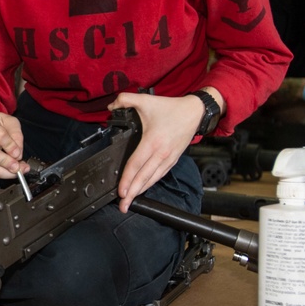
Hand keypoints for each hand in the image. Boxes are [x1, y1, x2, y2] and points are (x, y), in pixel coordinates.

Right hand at [0, 104, 27, 179]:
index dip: (10, 146)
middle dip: (5, 162)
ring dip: (5, 172)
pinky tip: (10, 171)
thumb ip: (16, 136)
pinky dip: (1, 173)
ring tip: (17, 171)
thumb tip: (18, 153)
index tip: (18, 153)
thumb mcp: (10, 122)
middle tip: (17, 167)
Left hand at [106, 93, 200, 212]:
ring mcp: (168, 158)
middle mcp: (161, 153)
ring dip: (140, 191)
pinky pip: (160, 175)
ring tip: (130, 201)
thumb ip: (125, 100)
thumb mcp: (145, 100)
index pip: (136, 164)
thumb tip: (110, 106)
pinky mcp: (173, 159)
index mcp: (152, 141)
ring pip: (152, 179)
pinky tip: (143, 189)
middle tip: (123, 205)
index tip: (120, 191)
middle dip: (132, 193)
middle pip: (143, 177)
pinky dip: (151, 183)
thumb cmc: (172, 109)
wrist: (195, 112)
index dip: (127, 179)